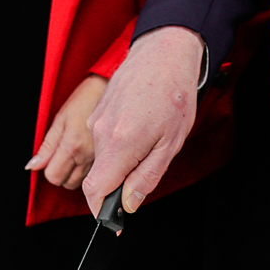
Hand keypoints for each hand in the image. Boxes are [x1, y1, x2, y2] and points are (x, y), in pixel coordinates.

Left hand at [27, 75, 106, 189]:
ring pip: (82, 182)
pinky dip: (90, 170)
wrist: (111, 90)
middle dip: (63, 172)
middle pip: (67, 183)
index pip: (54, 176)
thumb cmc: (86, 99)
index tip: (52, 159)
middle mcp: (88, 156)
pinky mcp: (112, 157)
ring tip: (78, 154)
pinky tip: (90, 155)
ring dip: (76, 173)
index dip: (50, 169)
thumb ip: (47, 146)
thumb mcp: (61, 118)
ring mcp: (101, 159)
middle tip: (64, 155)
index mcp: (73, 146)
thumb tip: (33, 165)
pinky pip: (96, 174)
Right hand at [81, 26, 202, 214]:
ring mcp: (95, 119)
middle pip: (101, 174)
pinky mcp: (96, 110)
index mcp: (119, 144)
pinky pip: (103, 137)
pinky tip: (141, 122)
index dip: (102, 209)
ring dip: (123, 157)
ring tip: (150, 134)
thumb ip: (146, 177)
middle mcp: (100, 132)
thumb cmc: (174, 94)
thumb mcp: (171, 144)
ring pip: (104, 156)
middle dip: (121, 180)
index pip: (94, 190)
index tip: (114, 217)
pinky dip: (120, 140)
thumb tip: (129, 203)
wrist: (163, 52)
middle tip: (150, 160)